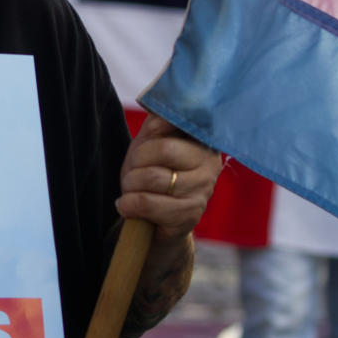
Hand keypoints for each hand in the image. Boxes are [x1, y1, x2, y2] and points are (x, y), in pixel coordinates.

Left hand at [116, 113, 219, 241]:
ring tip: (130, 190)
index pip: (178, 122)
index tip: (147, 139)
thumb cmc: (151, 175)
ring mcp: (202, 191)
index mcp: (203, 141)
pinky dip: (128, 204)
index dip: (154, 130)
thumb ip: (156, 122)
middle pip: (163, 149)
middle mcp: (210, 164)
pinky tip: (127, 205)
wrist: (155, 223)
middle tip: (132, 172)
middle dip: (136, 161)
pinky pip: (148, 203)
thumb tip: (157, 115)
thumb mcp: (151, 142)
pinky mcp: (189, 216)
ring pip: (152, 177)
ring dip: (130, 184)